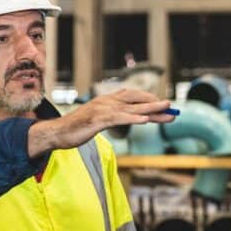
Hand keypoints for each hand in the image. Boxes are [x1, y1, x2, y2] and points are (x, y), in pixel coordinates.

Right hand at [27, 90, 175, 156]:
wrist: (58, 133)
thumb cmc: (77, 128)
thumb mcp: (98, 121)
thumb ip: (114, 118)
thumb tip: (132, 119)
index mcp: (107, 100)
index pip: (133, 98)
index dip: (149, 101)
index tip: (164, 108)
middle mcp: (107, 101)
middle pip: (136, 101)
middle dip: (155, 104)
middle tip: (172, 108)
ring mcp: (102, 109)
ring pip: (131, 108)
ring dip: (150, 108)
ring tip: (165, 109)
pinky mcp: (97, 119)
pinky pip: (118, 118)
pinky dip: (132, 118)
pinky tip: (144, 120)